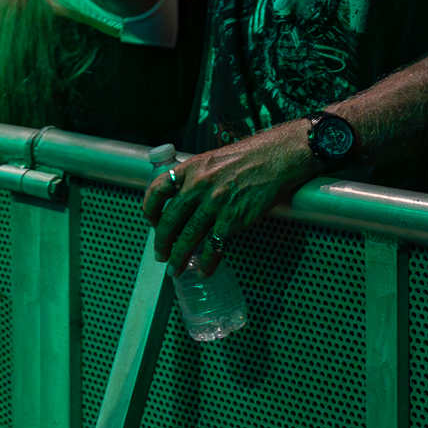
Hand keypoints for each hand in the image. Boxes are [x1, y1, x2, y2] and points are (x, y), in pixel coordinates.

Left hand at [141, 121, 316, 273]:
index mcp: (192, 168)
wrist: (278, 157)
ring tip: (175, 269)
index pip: (159, 187)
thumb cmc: (250, 156)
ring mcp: (215, 204)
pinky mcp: (233, 220)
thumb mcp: (215, 159)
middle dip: (162, 241)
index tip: (149, 221)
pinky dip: (207, 262)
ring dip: (179, 257)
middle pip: (171, 219)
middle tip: (160, 255)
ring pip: (188, 237)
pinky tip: (203, 271)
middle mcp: (199, 185)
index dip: (150, 207)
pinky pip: (214, 247)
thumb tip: (187, 200)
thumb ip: (198, 177)